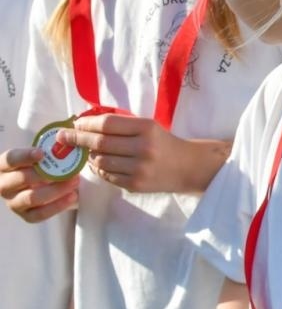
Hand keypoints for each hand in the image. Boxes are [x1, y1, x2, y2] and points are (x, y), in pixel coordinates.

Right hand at [0, 148, 79, 222]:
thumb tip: (66, 140)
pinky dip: (58, 205)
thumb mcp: (40, 155)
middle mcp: (4, 185)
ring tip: (74, 182)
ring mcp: (13, 202)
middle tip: (67, 169)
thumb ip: (47, 150)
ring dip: (55, 190)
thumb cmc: (41, 166)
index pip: (10, 159)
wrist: (44, 185)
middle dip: (46, 174)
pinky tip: (72, 196)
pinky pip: (40, 214)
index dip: (25, 156)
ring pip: (31, 198)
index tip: (42, 153)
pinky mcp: (25, 215)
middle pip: (21, 179)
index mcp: (4, 167)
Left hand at [59, 114, 223, 194]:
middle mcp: (142, 148)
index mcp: (146, 128)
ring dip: (89, 156)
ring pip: (99, 161)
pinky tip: (102, 163)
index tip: (74, 124)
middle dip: (78, 139)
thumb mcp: (148, 127)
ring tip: (89, 152)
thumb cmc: (164, 143)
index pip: (107, 124)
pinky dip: (99, 169)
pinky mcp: (135, 184)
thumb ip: (121, 125)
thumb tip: (84, 124)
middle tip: (64, 138)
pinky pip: (106, 175)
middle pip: (99, 143)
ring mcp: (138, 168)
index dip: (86, 124)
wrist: (188, 166)